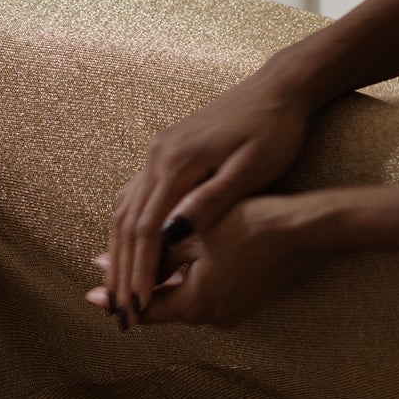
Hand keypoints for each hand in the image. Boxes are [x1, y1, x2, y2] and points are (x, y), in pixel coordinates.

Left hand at [89, 191, 349, 327]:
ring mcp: (232, 312)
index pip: (144, 308)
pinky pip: (204, 293)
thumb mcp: (194, 233)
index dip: (116, 297)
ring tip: (135, 264)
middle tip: (103, 274)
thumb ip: (157, 253)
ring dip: (160, 281)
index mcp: (196, 304)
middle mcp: (213, 317)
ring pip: (182, 298)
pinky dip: (184, 279)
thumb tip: (118, 262)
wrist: (305, 229)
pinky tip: (175, 261)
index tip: (91, 292)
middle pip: (161, 305)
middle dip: (135, 285)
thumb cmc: (251, 224)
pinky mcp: (246, 301)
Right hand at [96, 61, 319, 327]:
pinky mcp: (166, 149)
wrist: (279, 88)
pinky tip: (130, 247)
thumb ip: (210, 201)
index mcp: (176, 163)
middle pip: (126, 222)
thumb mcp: (250, 170)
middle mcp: (157, 156)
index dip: (139, 272)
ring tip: (120, 288)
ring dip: (119, 250)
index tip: (135, 307)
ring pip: (125, 208)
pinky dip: (129, 227)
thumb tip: (171, 234)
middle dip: (120, 269)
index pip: (146, 229)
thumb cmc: (273, 132)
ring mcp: (158, 150)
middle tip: (119, 310)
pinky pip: (136, 194)